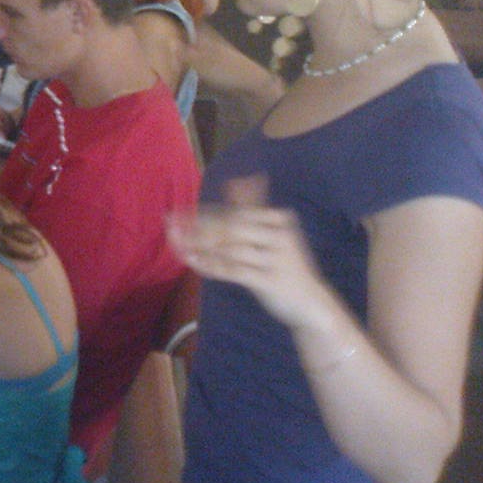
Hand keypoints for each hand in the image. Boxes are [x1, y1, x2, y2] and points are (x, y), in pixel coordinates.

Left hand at [166, 176, 330, 330]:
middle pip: (228, 227)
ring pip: (228, 249)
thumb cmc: (287, 263)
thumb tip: (237, 179)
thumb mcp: (275, 231)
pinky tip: (191, 261)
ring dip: (197, 245)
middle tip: (168, 225)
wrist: (313, 303)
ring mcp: (276, 259)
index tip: (175, 214)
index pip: (232, 212)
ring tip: (175, 243)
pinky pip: (233, 271)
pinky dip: (210, 265)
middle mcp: (279, 235)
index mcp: (279, 219)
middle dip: (195, 226)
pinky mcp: (269, 281)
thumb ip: (255, 206)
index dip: (201, 213)